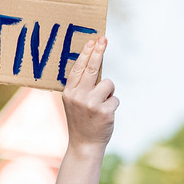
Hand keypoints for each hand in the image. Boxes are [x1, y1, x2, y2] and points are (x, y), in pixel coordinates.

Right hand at [63, 37, 117, 154]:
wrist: (84, 144)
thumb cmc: (81, 120)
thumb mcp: (74, 102)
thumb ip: (81, 87)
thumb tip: (94, 64)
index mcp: (68, 93)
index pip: (78, 68)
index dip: (86, 53)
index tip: (93, 41)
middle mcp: (78, 97)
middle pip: (91, 69)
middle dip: (98, 52)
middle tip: (104, 39)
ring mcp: (91, 104)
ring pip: (108, 84)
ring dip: (108, 93)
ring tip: (101, 105)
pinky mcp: (104, 111)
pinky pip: (115, 99)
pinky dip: (112, 105)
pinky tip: (104, 116)